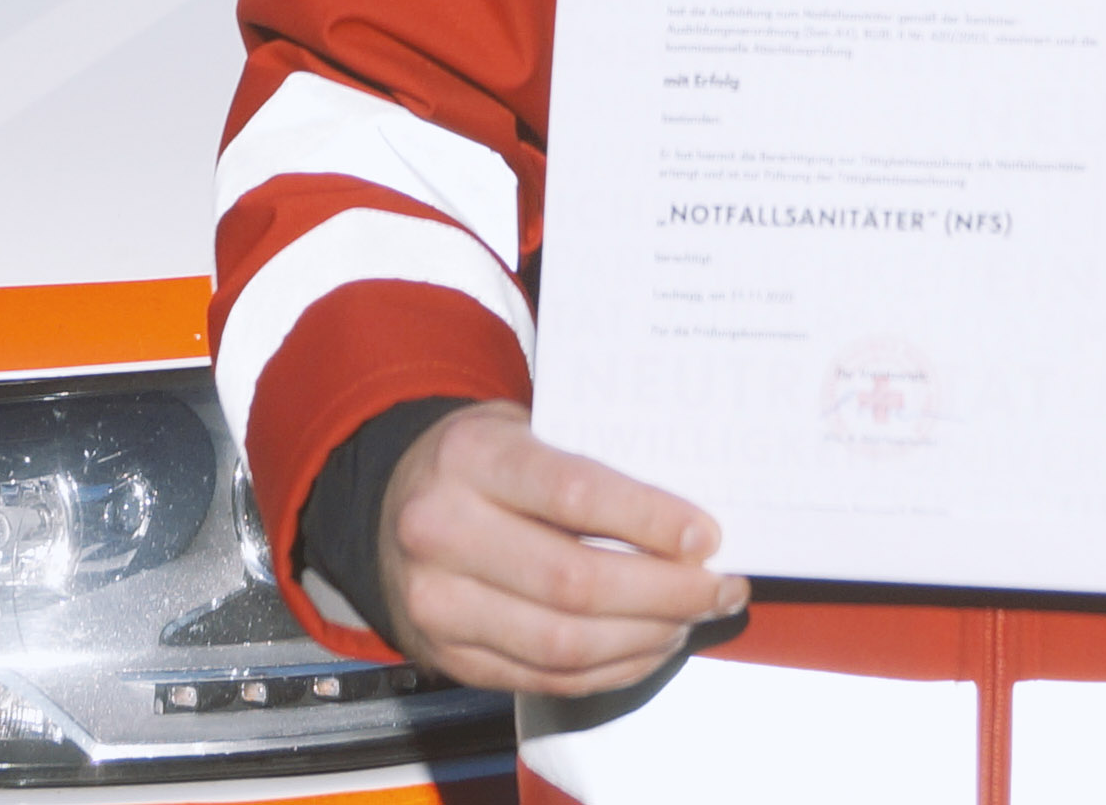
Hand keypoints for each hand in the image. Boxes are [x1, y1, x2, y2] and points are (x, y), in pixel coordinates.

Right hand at [375, 400, 747, 694]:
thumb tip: (685, 514)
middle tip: (719, 585)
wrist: (387, 503)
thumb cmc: (480, 458)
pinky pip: (546, 677)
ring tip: (693, 617)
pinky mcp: (449, 658)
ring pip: (563, 644)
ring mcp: (440, 605)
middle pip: (573, 582)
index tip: (707, 534)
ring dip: (646, 638)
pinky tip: (650, 645)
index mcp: (470, 457)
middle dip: (663, 592)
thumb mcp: (521, 427)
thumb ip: (586, 460)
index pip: (573, 492)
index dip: (648, 519)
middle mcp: (443, 531)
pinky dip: (611, 669)